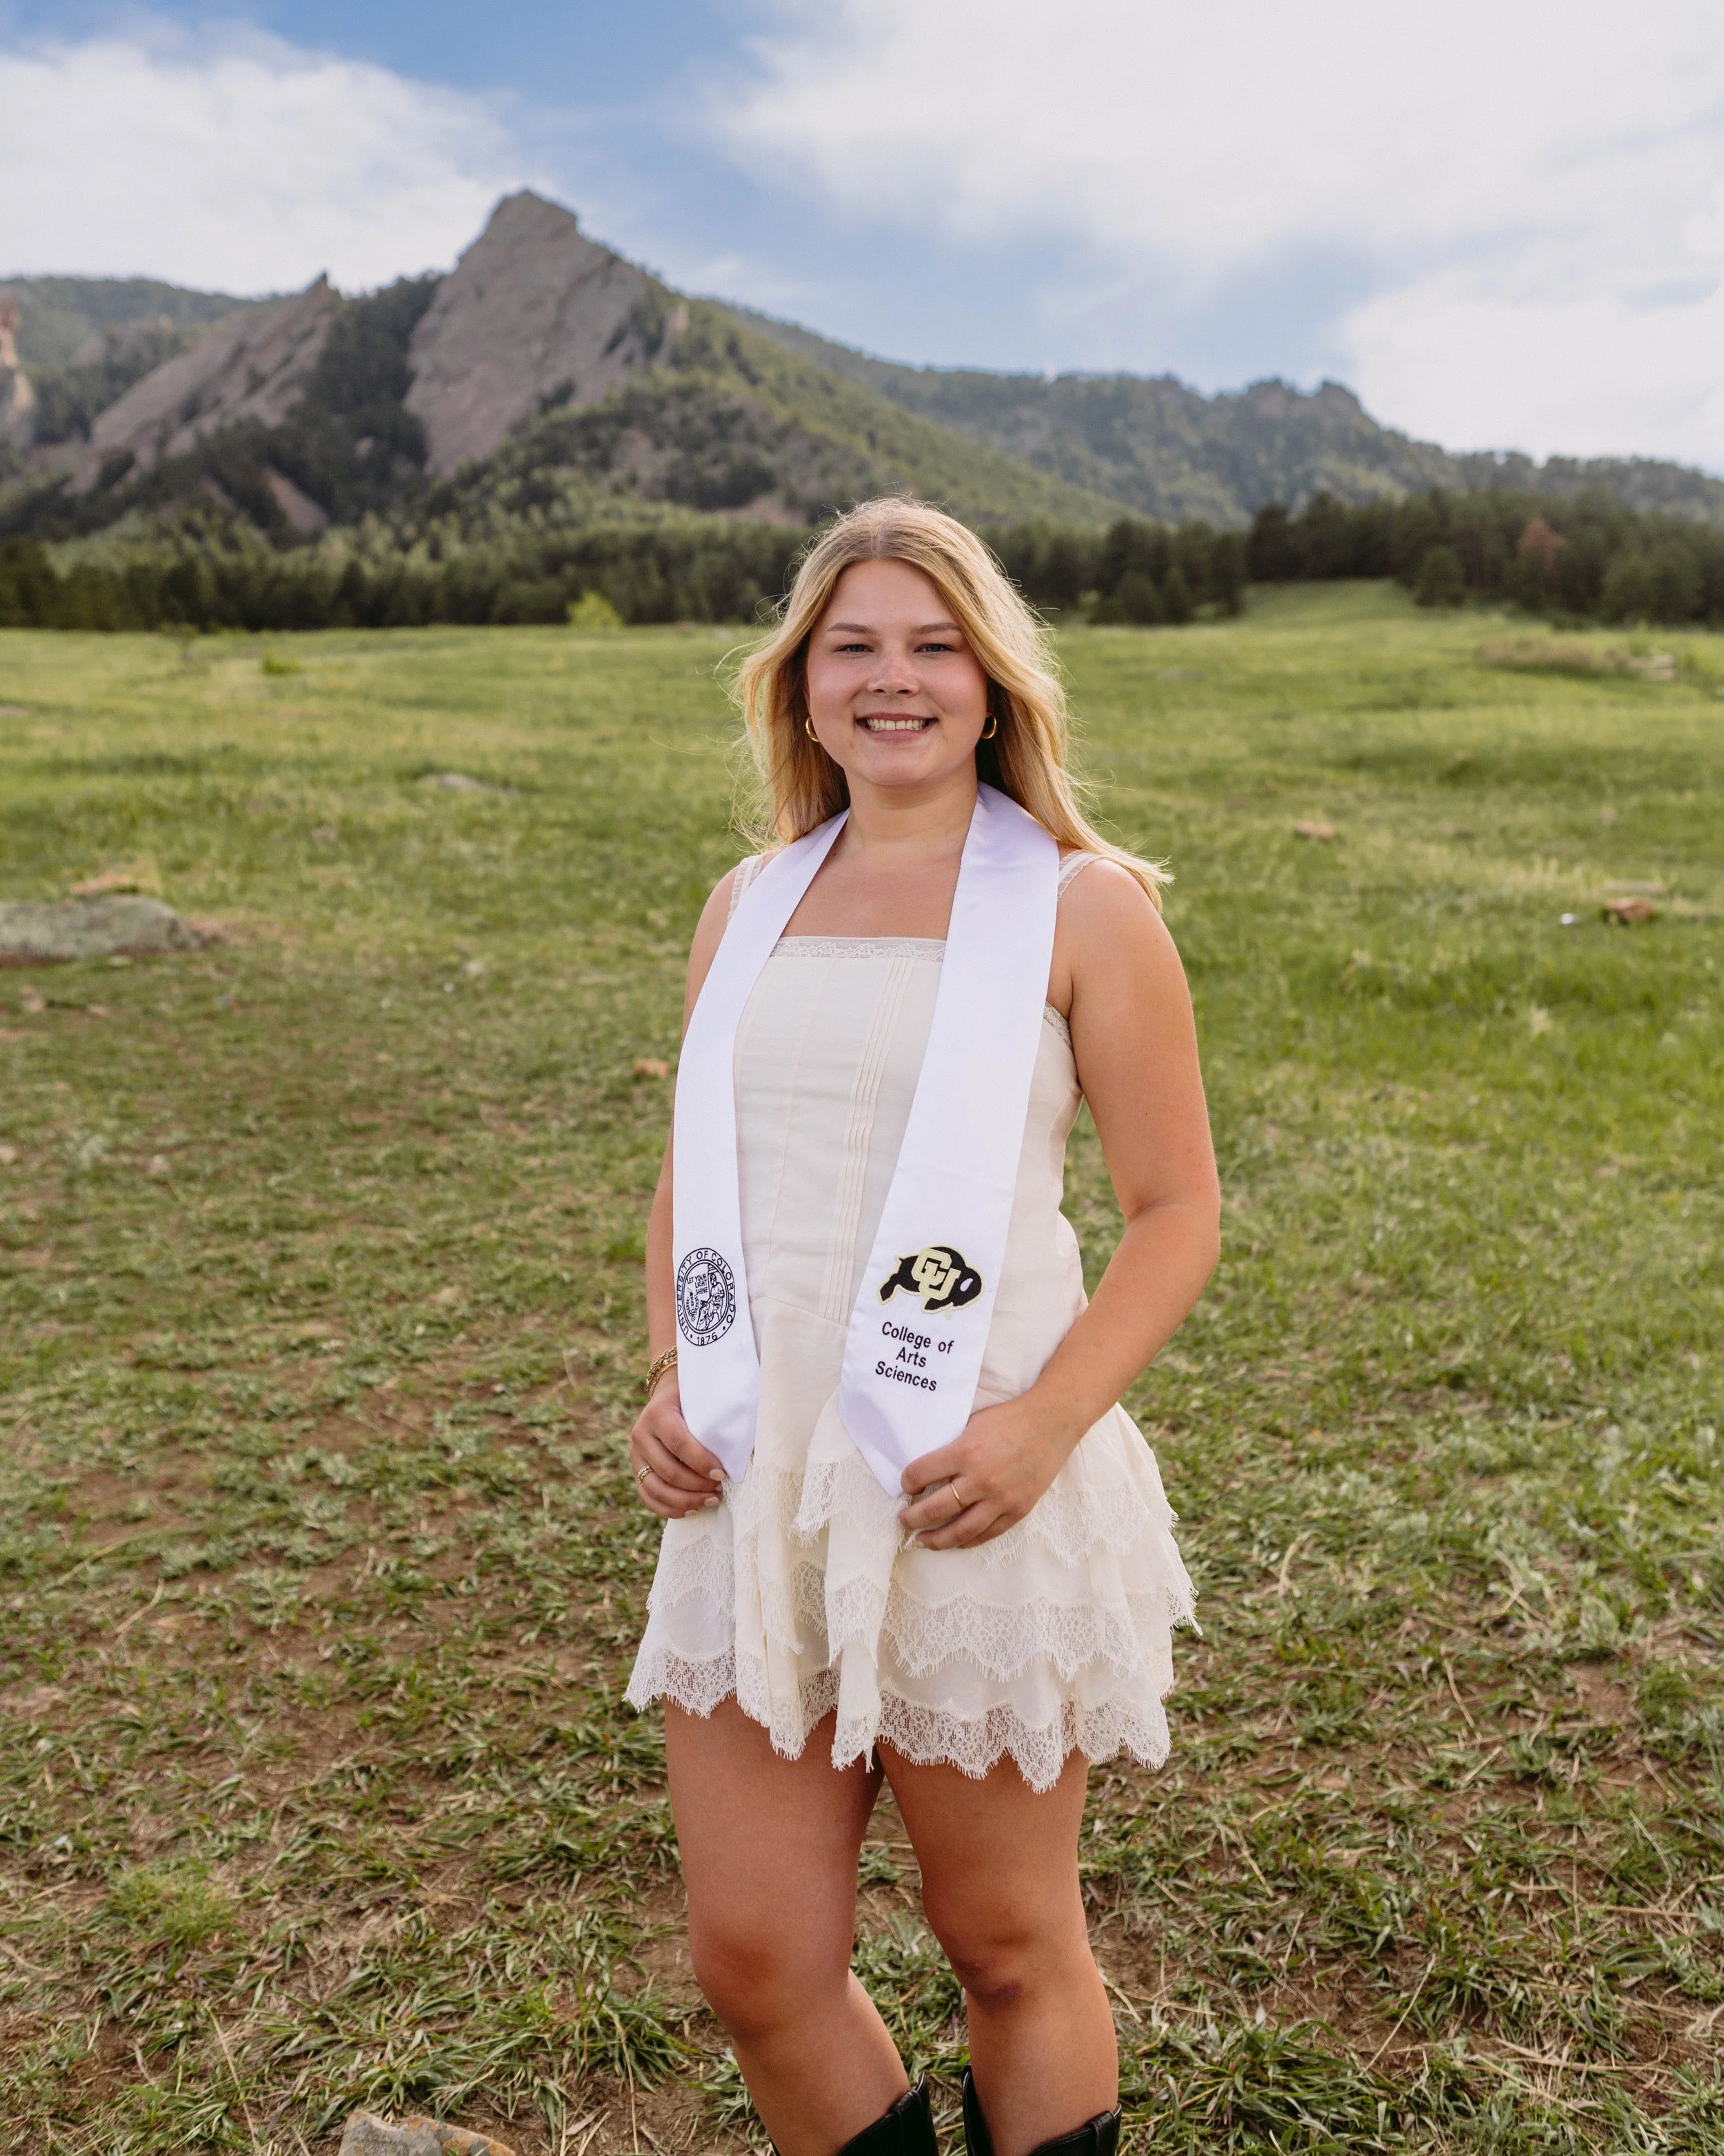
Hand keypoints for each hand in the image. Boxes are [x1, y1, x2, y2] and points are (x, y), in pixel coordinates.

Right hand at [629, 1378, 724, 1518]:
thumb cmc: (694, 1401)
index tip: (722, 1474)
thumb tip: (739, 1452)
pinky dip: (670, 1509)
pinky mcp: (636, 1471)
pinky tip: (692, 1511)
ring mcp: (636, 1455)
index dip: (701, 1462)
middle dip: (697, 1485)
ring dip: (686, 1500)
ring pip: (656, 1488)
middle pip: (668, 1470)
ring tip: (711, 1500)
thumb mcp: (701, 1401)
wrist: (669, 1398)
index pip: (678, 1443)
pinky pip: (648, 1497)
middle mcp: (641, 1434)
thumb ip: (714, 1421)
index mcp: (657, 1414)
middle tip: (719, 1488)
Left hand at [897, 1394, 1076, 1549]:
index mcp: (965, 1452)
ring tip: (922, 1541)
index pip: (920, 1474)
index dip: (907, 1481)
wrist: (1051, 1424)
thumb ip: (952, 1447)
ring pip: (960, 1531)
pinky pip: (987, 1534)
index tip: (906, 1485)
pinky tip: (954, 1542)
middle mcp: (981, 1479)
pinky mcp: (1018, 1510)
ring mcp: (1000, 1499)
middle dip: (912, 1518)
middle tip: (903, 1520)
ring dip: (936, 1540)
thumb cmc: (1010, 1419)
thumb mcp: (972, 1423)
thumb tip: (929, 1467)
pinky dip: (967, 1541)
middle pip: (935, 1509)